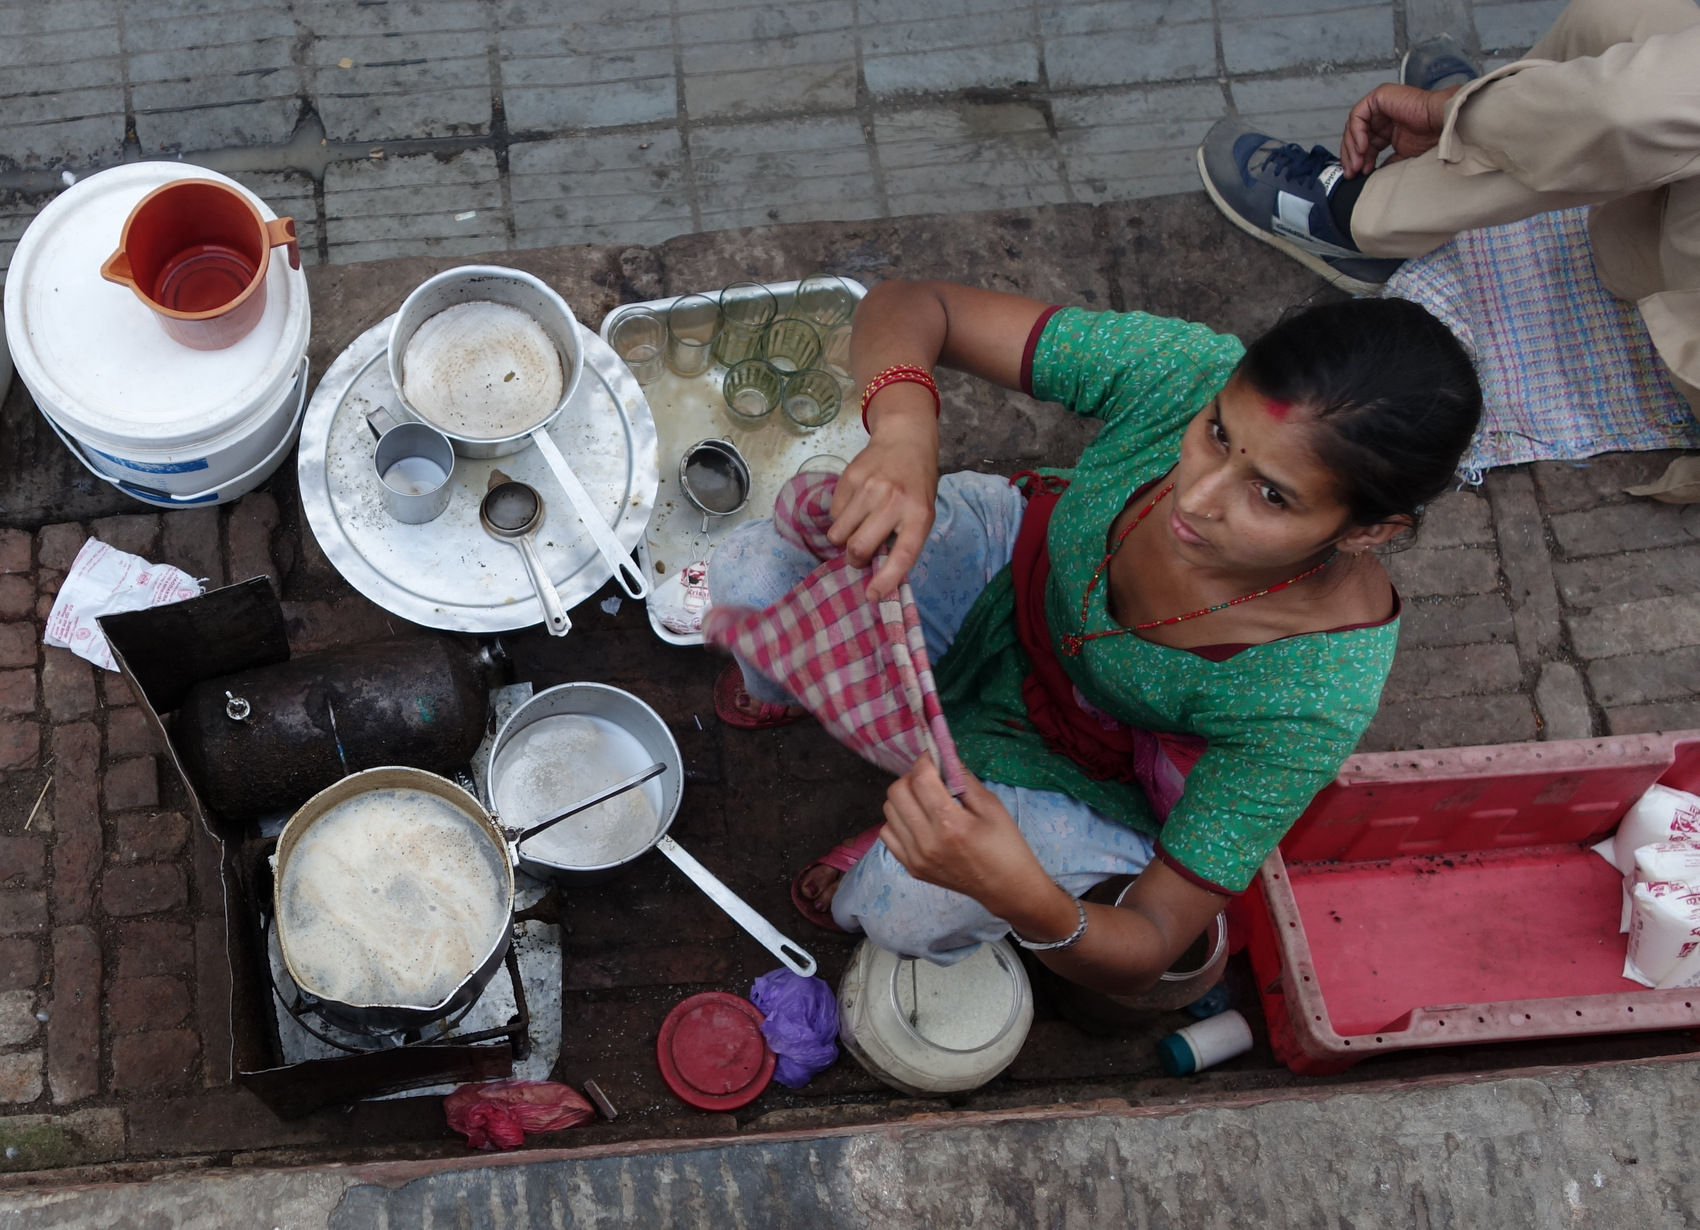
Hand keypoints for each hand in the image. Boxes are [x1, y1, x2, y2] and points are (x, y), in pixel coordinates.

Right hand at [827, 386, 938, 599]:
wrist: (905, 439)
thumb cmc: (916, 484)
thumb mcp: (922, 512)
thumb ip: (903, 539)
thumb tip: (877, 575)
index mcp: (919, 515)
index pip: (903, 555)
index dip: (886, 579)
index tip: (872, 595)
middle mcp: (894, 501)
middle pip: (858, 547)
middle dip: (855, 559)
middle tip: (860, 555)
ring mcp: (869, 488)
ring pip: (839, 534)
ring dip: (844, 539)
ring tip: (858, 526)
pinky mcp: (849, 478)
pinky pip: (833, 513)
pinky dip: (841, 517)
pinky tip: (856, 505)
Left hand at [878, 758, 1052, 914]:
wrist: (1006, 888)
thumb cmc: (1006, 845)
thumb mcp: (992, 806)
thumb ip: (964, 778)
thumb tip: (943, 755)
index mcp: (950, 823)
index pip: (920, 778)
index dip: (925, 760)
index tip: (933, 756)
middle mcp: (927, 841)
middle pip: (897, 792)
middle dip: (912, 777)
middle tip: (929, 778)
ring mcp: (915, 857)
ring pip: (889, 811)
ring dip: (904, 798)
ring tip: (924, 799)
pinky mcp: (911, 867)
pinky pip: (888, 834)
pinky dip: (898, 821)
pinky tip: (918, 821)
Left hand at [1339, 83, 1459, 176]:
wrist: (1441, 124)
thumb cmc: (1429, 137)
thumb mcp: (1400, 154)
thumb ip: (1385, 161)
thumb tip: (1372, 175)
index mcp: (1386, 127)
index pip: (1364, 143)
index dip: (1358, 158)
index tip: (1357, 173)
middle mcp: (1381, 115)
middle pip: (1356, 134)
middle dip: (1351, 154)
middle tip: (1352, 171)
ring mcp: (1380, 104)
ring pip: (1354, 126)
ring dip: (1353, 146)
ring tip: (1358, 162)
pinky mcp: (1379, 96)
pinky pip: (1358, 115)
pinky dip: (1357, 132)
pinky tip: (1363, 147)